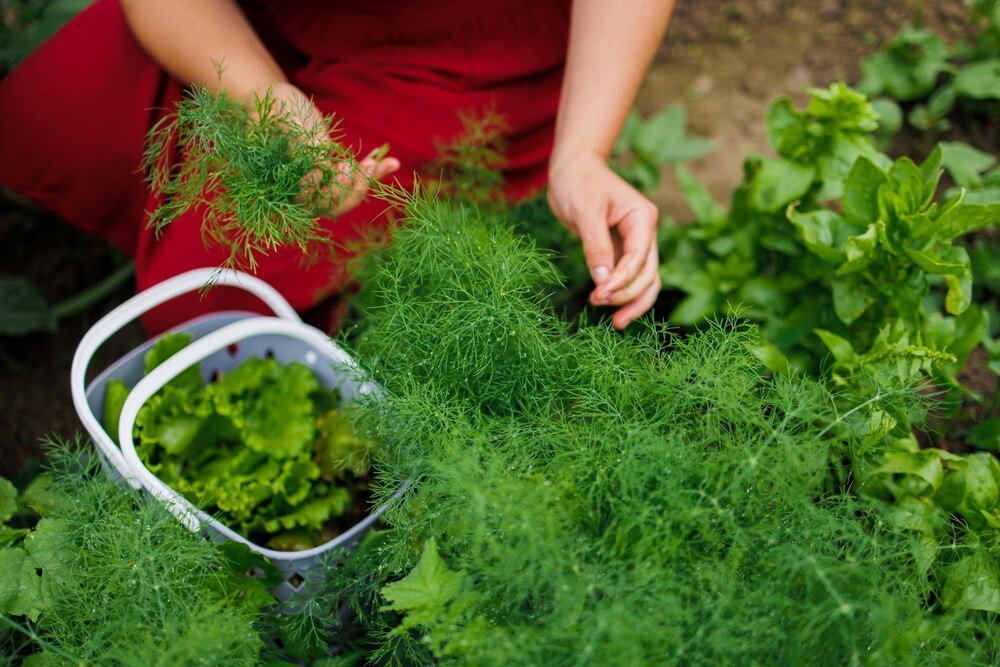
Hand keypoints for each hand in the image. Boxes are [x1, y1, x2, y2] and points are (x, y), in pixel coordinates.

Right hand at [267, 81, 399, 217]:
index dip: (315, 190)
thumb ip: (304, 146)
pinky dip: (376, 171)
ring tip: (380, 162)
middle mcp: (304, 190)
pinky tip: (393, 162)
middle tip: (355, 167)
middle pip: (331, 206)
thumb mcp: (289, 123)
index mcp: (283, 184)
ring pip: (348, 195)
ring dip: (365, 182)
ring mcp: (322, 182)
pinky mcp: (336, 172)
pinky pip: (358, 177)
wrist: (277, 99)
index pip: (304, 200)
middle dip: (347, 190)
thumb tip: (324, 168)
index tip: (322, 169)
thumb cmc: (276, 109)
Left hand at [547, 152, 659, 329]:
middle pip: (648, 274)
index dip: (623, 280)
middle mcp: (644, 232)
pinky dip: (622, 294)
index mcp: (642, 218)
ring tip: (615, 322)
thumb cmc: (579, 182)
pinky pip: (629, 278)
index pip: (639, 258)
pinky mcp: (621, 250)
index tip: (600, 294)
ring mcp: (635, 243)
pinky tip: (610, 306)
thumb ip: (596, 245)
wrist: (572, 169)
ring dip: (631, 301)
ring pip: (644, 281)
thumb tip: (604, 280)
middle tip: (599, 304)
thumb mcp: (585, 211)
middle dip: (628, 294)